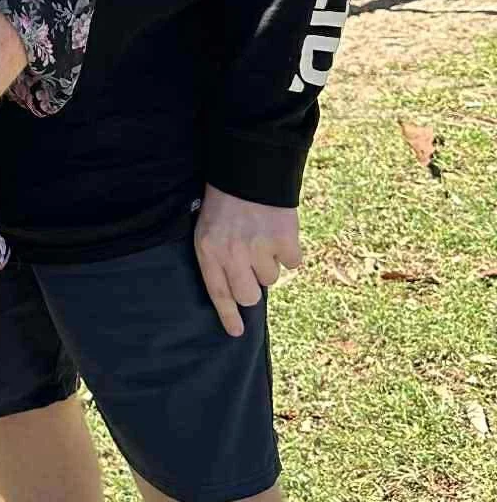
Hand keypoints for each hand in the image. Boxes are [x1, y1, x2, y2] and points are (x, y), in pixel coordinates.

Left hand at [193, 184, 302, 337]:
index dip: (228, 316)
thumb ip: (220, 258)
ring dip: (270, 262)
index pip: (218, 293)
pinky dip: (289, 250)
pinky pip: (293, 262)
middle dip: (253, 286)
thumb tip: (239, 294)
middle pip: (249, 296)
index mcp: (209, 250)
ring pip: (272, 278)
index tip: (237, 332)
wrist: (248, 169)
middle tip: (253, 267)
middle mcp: (232, 253)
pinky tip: (278, 232)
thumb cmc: (225, 201)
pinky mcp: (284, 240)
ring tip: (262, 237)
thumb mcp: (208, 229)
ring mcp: (259, 248)